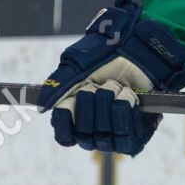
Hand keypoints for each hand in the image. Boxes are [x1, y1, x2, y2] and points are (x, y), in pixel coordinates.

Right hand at [37, 0, 184, 155]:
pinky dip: (124, 113)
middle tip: (98, 85)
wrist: (141, 45)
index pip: (65, 136)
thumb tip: (43, 106)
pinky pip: (126, 138)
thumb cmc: (108, 53)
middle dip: (89, 107)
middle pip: (83, 137)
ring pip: (103, 139)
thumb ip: (57, 85)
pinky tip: (127, 96)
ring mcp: (118, 132)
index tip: (67, 104)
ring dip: (107, 109)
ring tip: (115, 86)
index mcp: (79, 114)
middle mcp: (97, 127)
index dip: (64, 123)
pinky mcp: (138, 134)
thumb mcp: (76, 65)